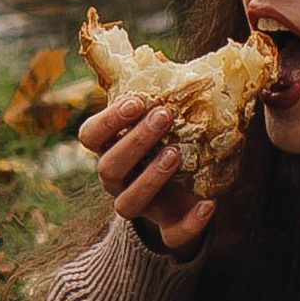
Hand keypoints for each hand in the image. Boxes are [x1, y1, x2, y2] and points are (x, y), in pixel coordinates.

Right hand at [78, 92, 222, 256]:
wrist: (186, 195)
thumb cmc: (171, 142)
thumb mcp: (165, 122)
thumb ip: (170, 99)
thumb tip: (207, 65)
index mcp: (111, 149)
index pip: (90, 136)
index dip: (108, 119)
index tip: (136, 101)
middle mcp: (117, 180)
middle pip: (109, 166)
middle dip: (135, 140)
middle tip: (164, 115)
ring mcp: (139, 206)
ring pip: (128, 203)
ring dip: (151, 177)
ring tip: (176, 155)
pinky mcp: (166, 230)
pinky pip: (171, 235)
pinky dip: (190, 223)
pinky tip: (209, 205)